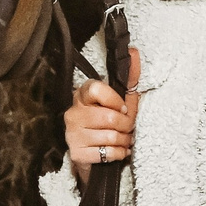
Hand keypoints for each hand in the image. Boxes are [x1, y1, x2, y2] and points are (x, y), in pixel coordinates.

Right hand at [64, 46, 141, 180]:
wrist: (93, 155)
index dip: (114, 100)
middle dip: (126, 125)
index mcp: (82, 96)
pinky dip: (119, 153)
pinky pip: (107, 153)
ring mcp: (72, 134)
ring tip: (124, 140)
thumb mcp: (121, 101)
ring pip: (110, 136)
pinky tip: (118, 151)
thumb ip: (129, 78)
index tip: (123, 108)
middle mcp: (73, 113)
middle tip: (128, 129)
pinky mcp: (76, 152)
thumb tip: (134, 51)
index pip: (96, 89)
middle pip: (109, 117)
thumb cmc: (109, 124)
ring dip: (124, 141)